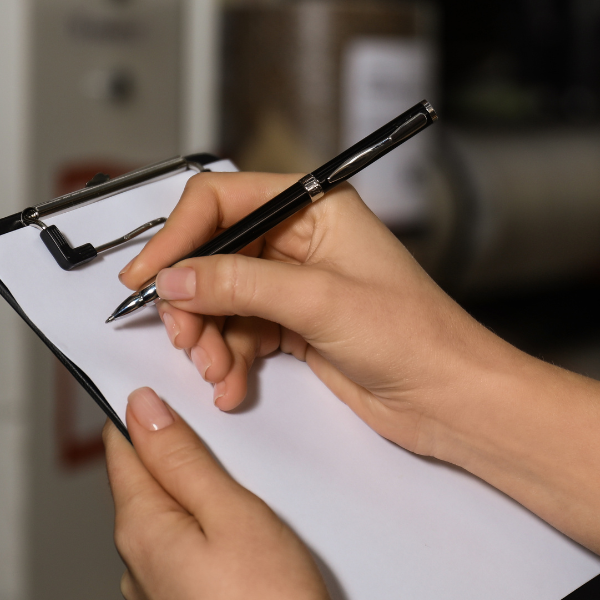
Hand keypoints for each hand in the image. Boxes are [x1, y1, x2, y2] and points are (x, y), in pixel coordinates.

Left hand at [104, 387, 357, 599]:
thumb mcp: (234, 513)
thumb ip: (185, 459)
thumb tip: (142, 410)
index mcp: (142, 530)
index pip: (122, 447)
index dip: (144, 409)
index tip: (170, 387)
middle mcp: (139, 566)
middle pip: (147, 483)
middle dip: (179, 452)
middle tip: (227, 432)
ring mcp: (161, 598)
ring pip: (171, 522)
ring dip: (199, 497)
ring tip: (247, 488)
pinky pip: (189, 558)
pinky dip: (210, 536)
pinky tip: (248, 541)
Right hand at [118, 172, 513, 459]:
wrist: (450, 398)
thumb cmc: (416, 336)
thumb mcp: (319, 301)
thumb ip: (240, 283)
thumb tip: (176, 278)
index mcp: (315, 206)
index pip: (222, 201)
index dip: (179, 236)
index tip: (149, 276)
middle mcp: (301, 238)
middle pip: (213, 254)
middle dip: (192, 300)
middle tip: (183, 337)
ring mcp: (296, 283)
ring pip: (220, 299)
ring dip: (208, 338)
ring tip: (216, 372)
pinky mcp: (294, 324)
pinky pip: (237, 332)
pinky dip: (226, 359)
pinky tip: (231, 385)